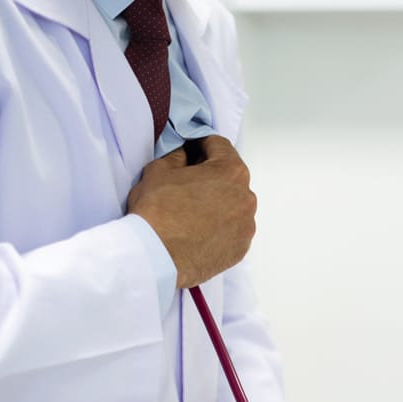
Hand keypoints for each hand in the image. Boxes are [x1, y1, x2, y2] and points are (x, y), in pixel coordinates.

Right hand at [126, 135, 256, 289]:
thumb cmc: (157, 213)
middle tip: (187, 181)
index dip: (200, 143)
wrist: (156, 256)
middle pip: (229, 176)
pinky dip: (220, 226)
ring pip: (233, 204)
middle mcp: (246, 198)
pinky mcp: (241, 248)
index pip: (219, 146)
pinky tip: (199, 229)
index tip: (191, 148)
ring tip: (192, 210)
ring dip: (217, 201)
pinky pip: (233, 229)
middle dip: (210, 175)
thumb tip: (184, 155)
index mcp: (231, 172)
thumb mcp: (159, 170)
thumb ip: (177, 156)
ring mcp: (246, 226)